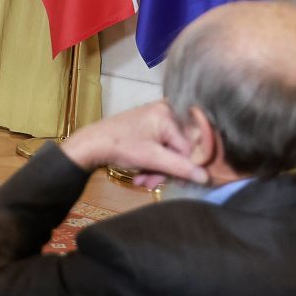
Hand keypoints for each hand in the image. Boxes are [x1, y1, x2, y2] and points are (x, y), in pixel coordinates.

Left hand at [59, 100, 207, 187]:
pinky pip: (156, 147)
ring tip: (143, 181)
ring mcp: (152, 119)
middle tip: (153, 183)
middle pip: (176, 148)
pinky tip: (140, 174)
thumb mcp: (153, 159)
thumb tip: (206, 177)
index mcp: (167, 114)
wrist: (89, 145)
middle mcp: (163, 112)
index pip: (187, 146)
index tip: (177, 182)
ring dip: (156, 169)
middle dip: (165, 169)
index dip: (182, 166)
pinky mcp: (144, 128)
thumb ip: (180, 168)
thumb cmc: (120, 146)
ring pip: (165, 150)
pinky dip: (150, 162)